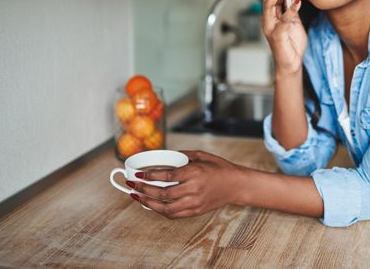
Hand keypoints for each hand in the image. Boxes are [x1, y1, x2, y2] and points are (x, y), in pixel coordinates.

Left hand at [128, 150, 244, 218]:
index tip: (139, 174)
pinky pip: (174, 214)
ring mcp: (194, 202)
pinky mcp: (195, 211)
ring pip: (165, 208)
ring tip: (137, 197)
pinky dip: (160, 210)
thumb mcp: (203, 155)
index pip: (167, 176)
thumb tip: (166, 156)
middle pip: (163, 193)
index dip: (150, 176)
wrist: (236, 185)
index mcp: (195, 173)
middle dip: (143, 190)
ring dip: (148, 203)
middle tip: (132, 185)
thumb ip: (183, 156)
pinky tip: (152, 205)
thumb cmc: (220, 168)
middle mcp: (194, 189)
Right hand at [261, 0, 307, 76]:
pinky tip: (297, 1)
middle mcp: (268, 20)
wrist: (292, 64)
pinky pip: (283, 19)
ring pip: (269, 5)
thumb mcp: (294, 22)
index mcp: (271, 15)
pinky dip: (290, 10)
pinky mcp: (277, 35)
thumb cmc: (292, 44)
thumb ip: (290, 8)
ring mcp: (270, 27)